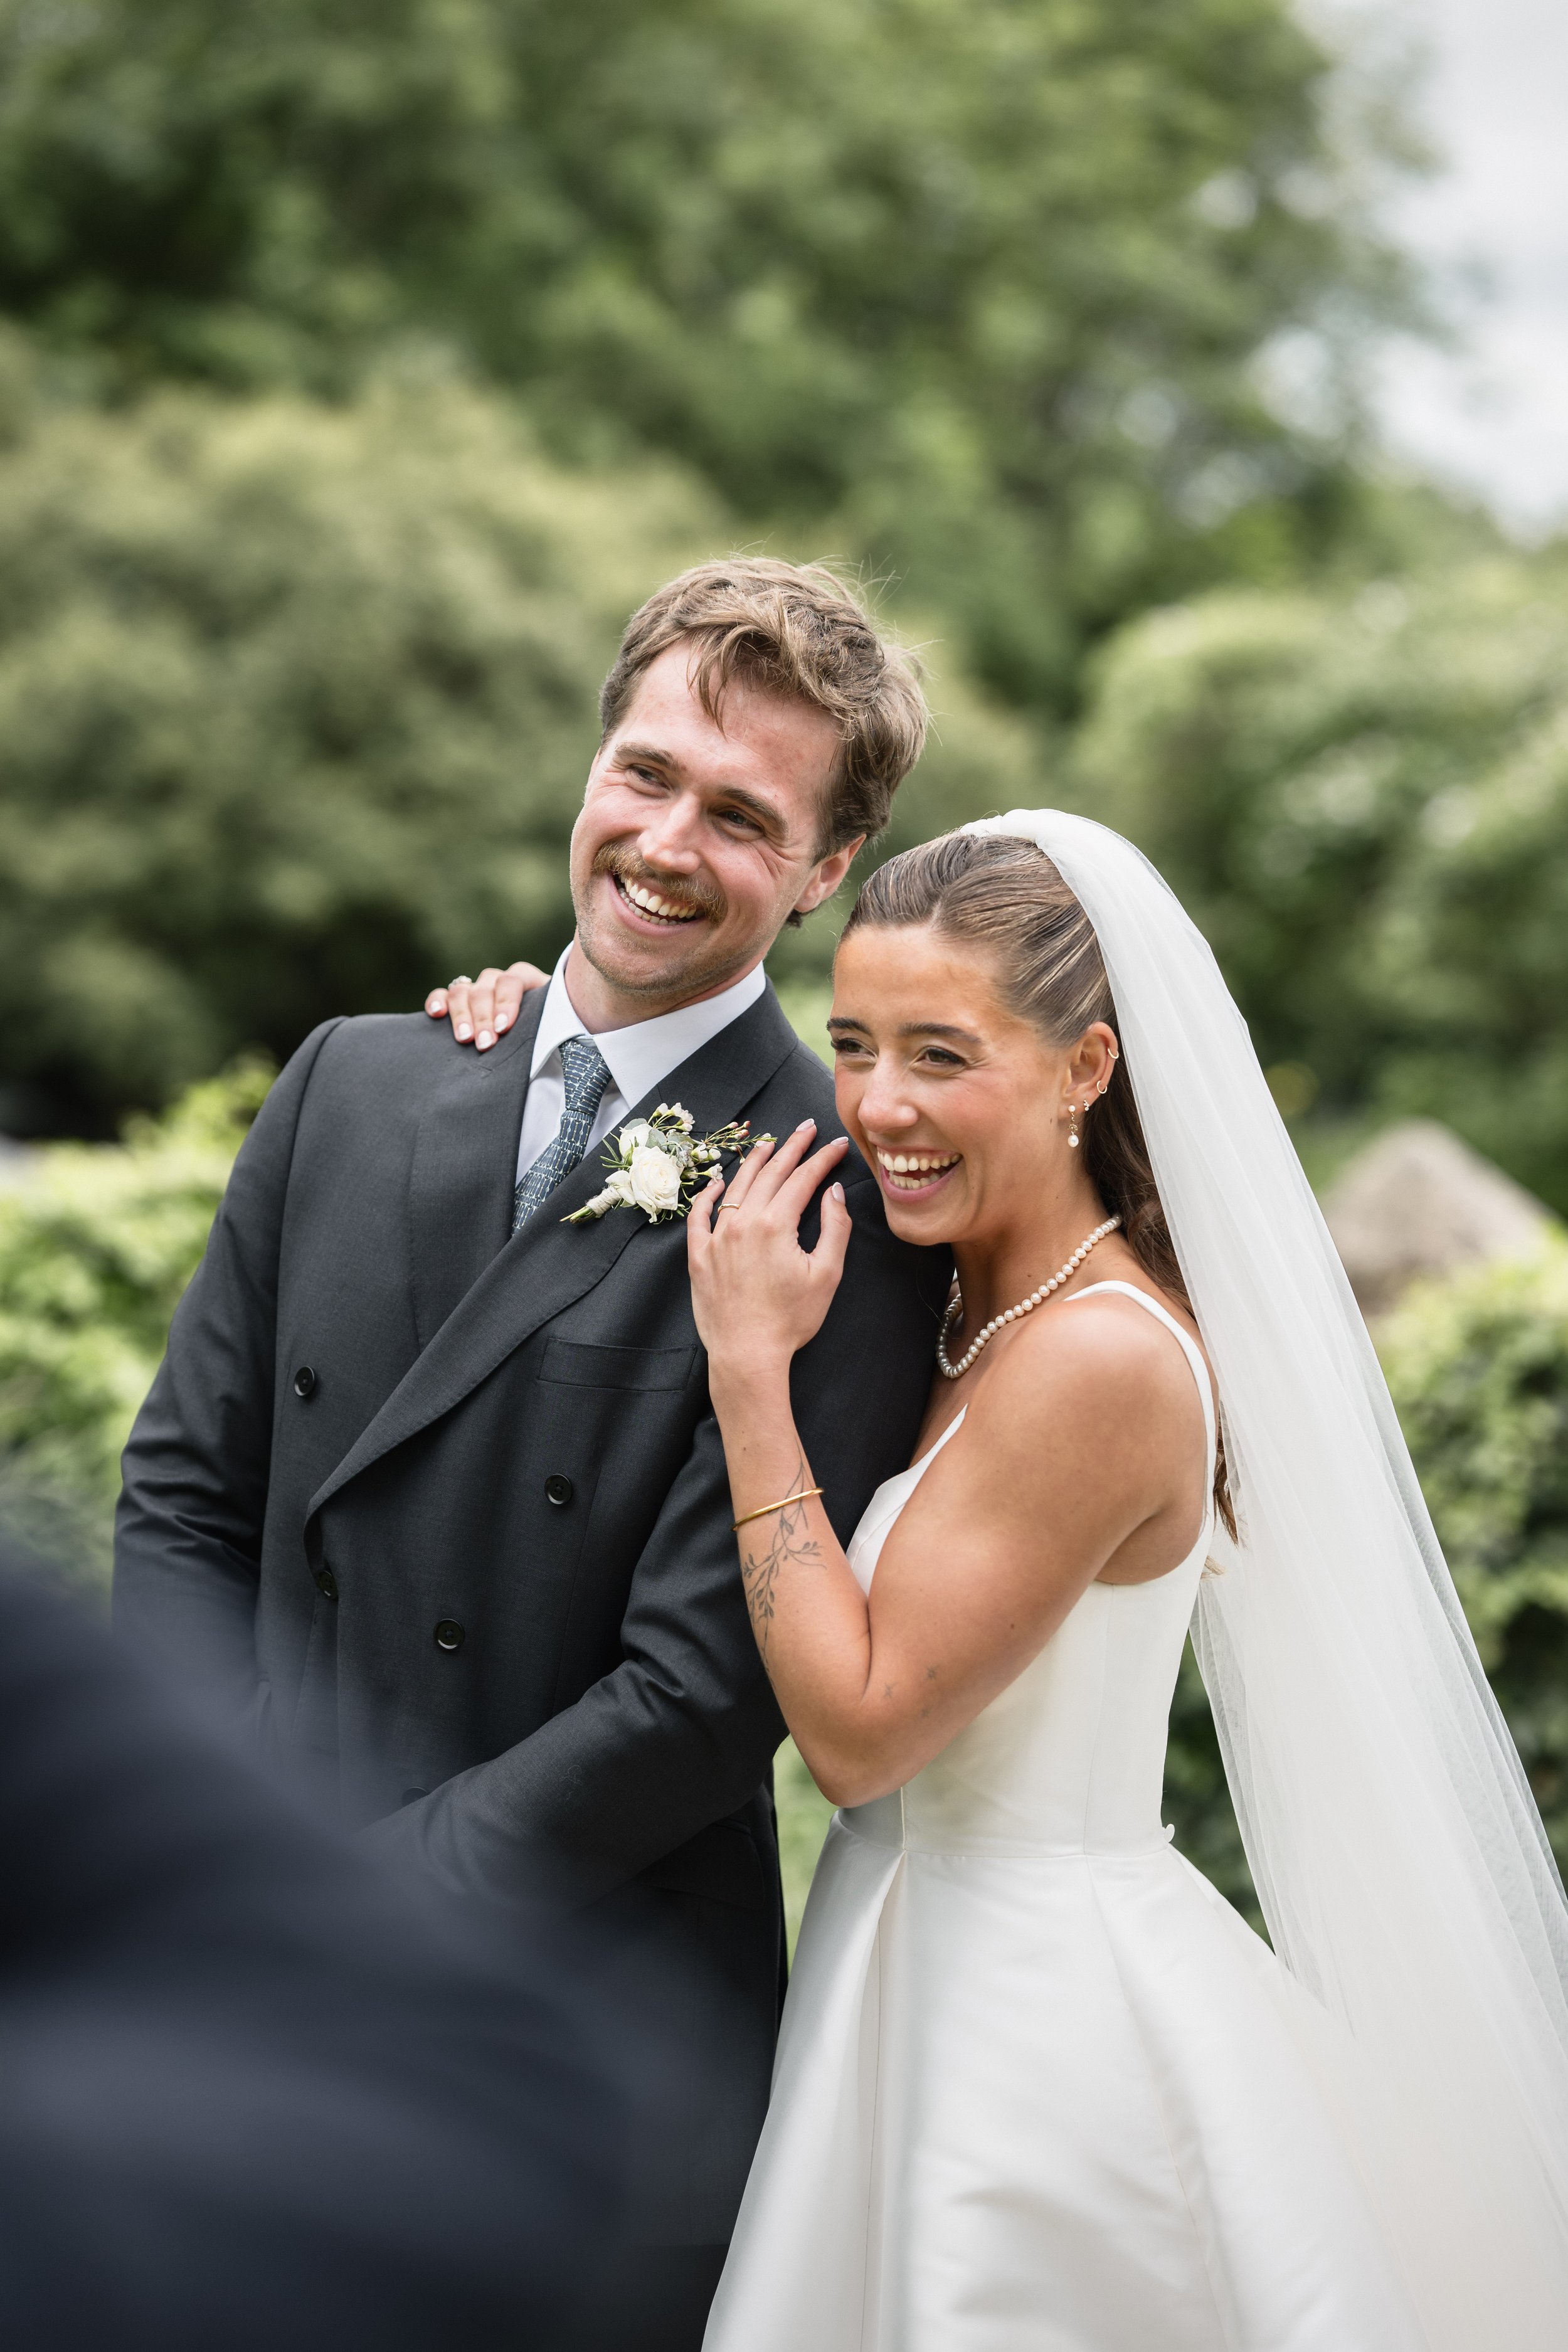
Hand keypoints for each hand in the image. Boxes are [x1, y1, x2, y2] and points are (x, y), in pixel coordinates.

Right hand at [424, 962, 547, 1049]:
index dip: (507, 1002)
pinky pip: (443, 993)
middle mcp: (500, 981)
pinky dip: (437, 1001)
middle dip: (484, 1017)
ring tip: (464, 1040)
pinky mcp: (458, 1001)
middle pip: (485, 988)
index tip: (504, 1028)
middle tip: (485, 1045)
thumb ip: (554, 1028)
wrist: (543, 1044)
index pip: (513, 980)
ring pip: (463, 990)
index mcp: (527, 981)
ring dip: (461, 1015)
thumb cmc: (550, 1036)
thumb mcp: (556, 1028)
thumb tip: (563, 1045)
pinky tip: (436, 1015)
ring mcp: (478, 989)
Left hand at [687, 1121, 851, 1379]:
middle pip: (771, 1174)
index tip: (838, 1144)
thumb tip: (833, 1192)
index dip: (823, 1158)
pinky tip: (718, 1182)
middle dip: (792, 1147)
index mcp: (776, 1225)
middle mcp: (743, 1223)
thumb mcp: (826, 1275)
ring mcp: (717, 1237)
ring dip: (755, 1162)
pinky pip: (699, 1215)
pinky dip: (708, 1194)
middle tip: (807, 1128)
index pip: (803, 1178)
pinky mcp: (699, 1254)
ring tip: (769, 1144)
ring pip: (736, 1187)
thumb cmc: (791, 1320)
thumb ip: (834, 1227)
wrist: (747, 1354)